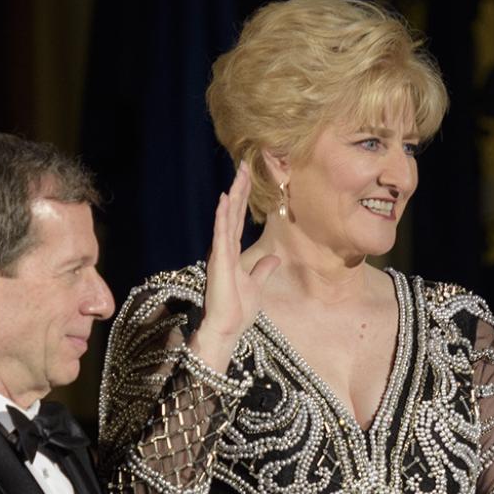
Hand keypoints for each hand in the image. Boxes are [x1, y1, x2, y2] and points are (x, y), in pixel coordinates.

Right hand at [190, 165, 279, 372]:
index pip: (238, 219)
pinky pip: (221, 234)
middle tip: (244, 164)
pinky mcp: (219, 261)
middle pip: (233, 212)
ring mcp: (220, 253)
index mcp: (232, 253)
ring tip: (238, 173)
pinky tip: (225, 199)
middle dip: (239, 189)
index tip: (248, 178)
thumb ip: (263, 269)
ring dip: (233, 195)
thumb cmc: (238, 311)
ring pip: (227, 217)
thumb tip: (273, 258)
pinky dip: (223, 216)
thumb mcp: (256, 285)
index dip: (243, 198)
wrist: (227, 329)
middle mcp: (224, 249)